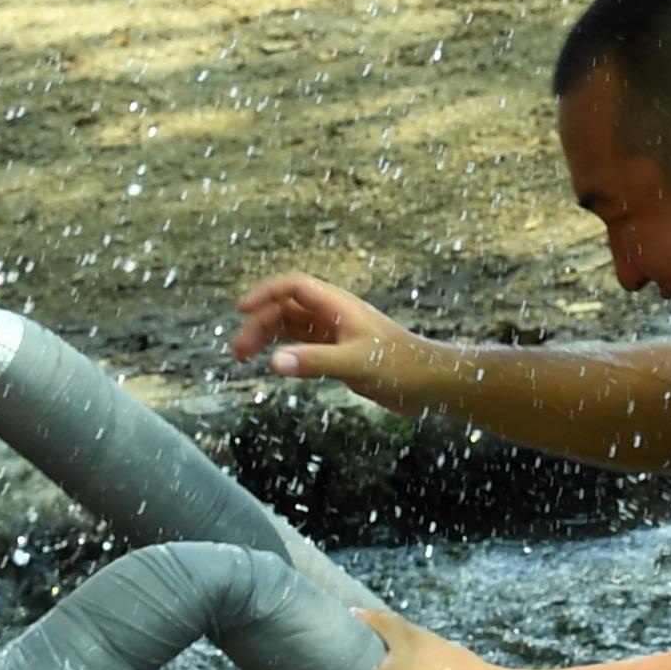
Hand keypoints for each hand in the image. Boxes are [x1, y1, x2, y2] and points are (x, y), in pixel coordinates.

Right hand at [230, 275, 429, 411]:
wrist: (431, 383)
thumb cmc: (401, 366)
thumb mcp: (355, 363)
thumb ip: (315, 362)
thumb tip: (274, 362)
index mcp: (339, 306)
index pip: (294, 286)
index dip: (265, 293)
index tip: (241, 310)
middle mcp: (335, 315)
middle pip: (286, 308)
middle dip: (259, 324)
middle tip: (239, 352)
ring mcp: (337, 334)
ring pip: (292, 326)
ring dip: (267, 337)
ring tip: (244, 358)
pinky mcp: (340, 353)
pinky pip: (303, 344)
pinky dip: (284, 349)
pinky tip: (274, 362)